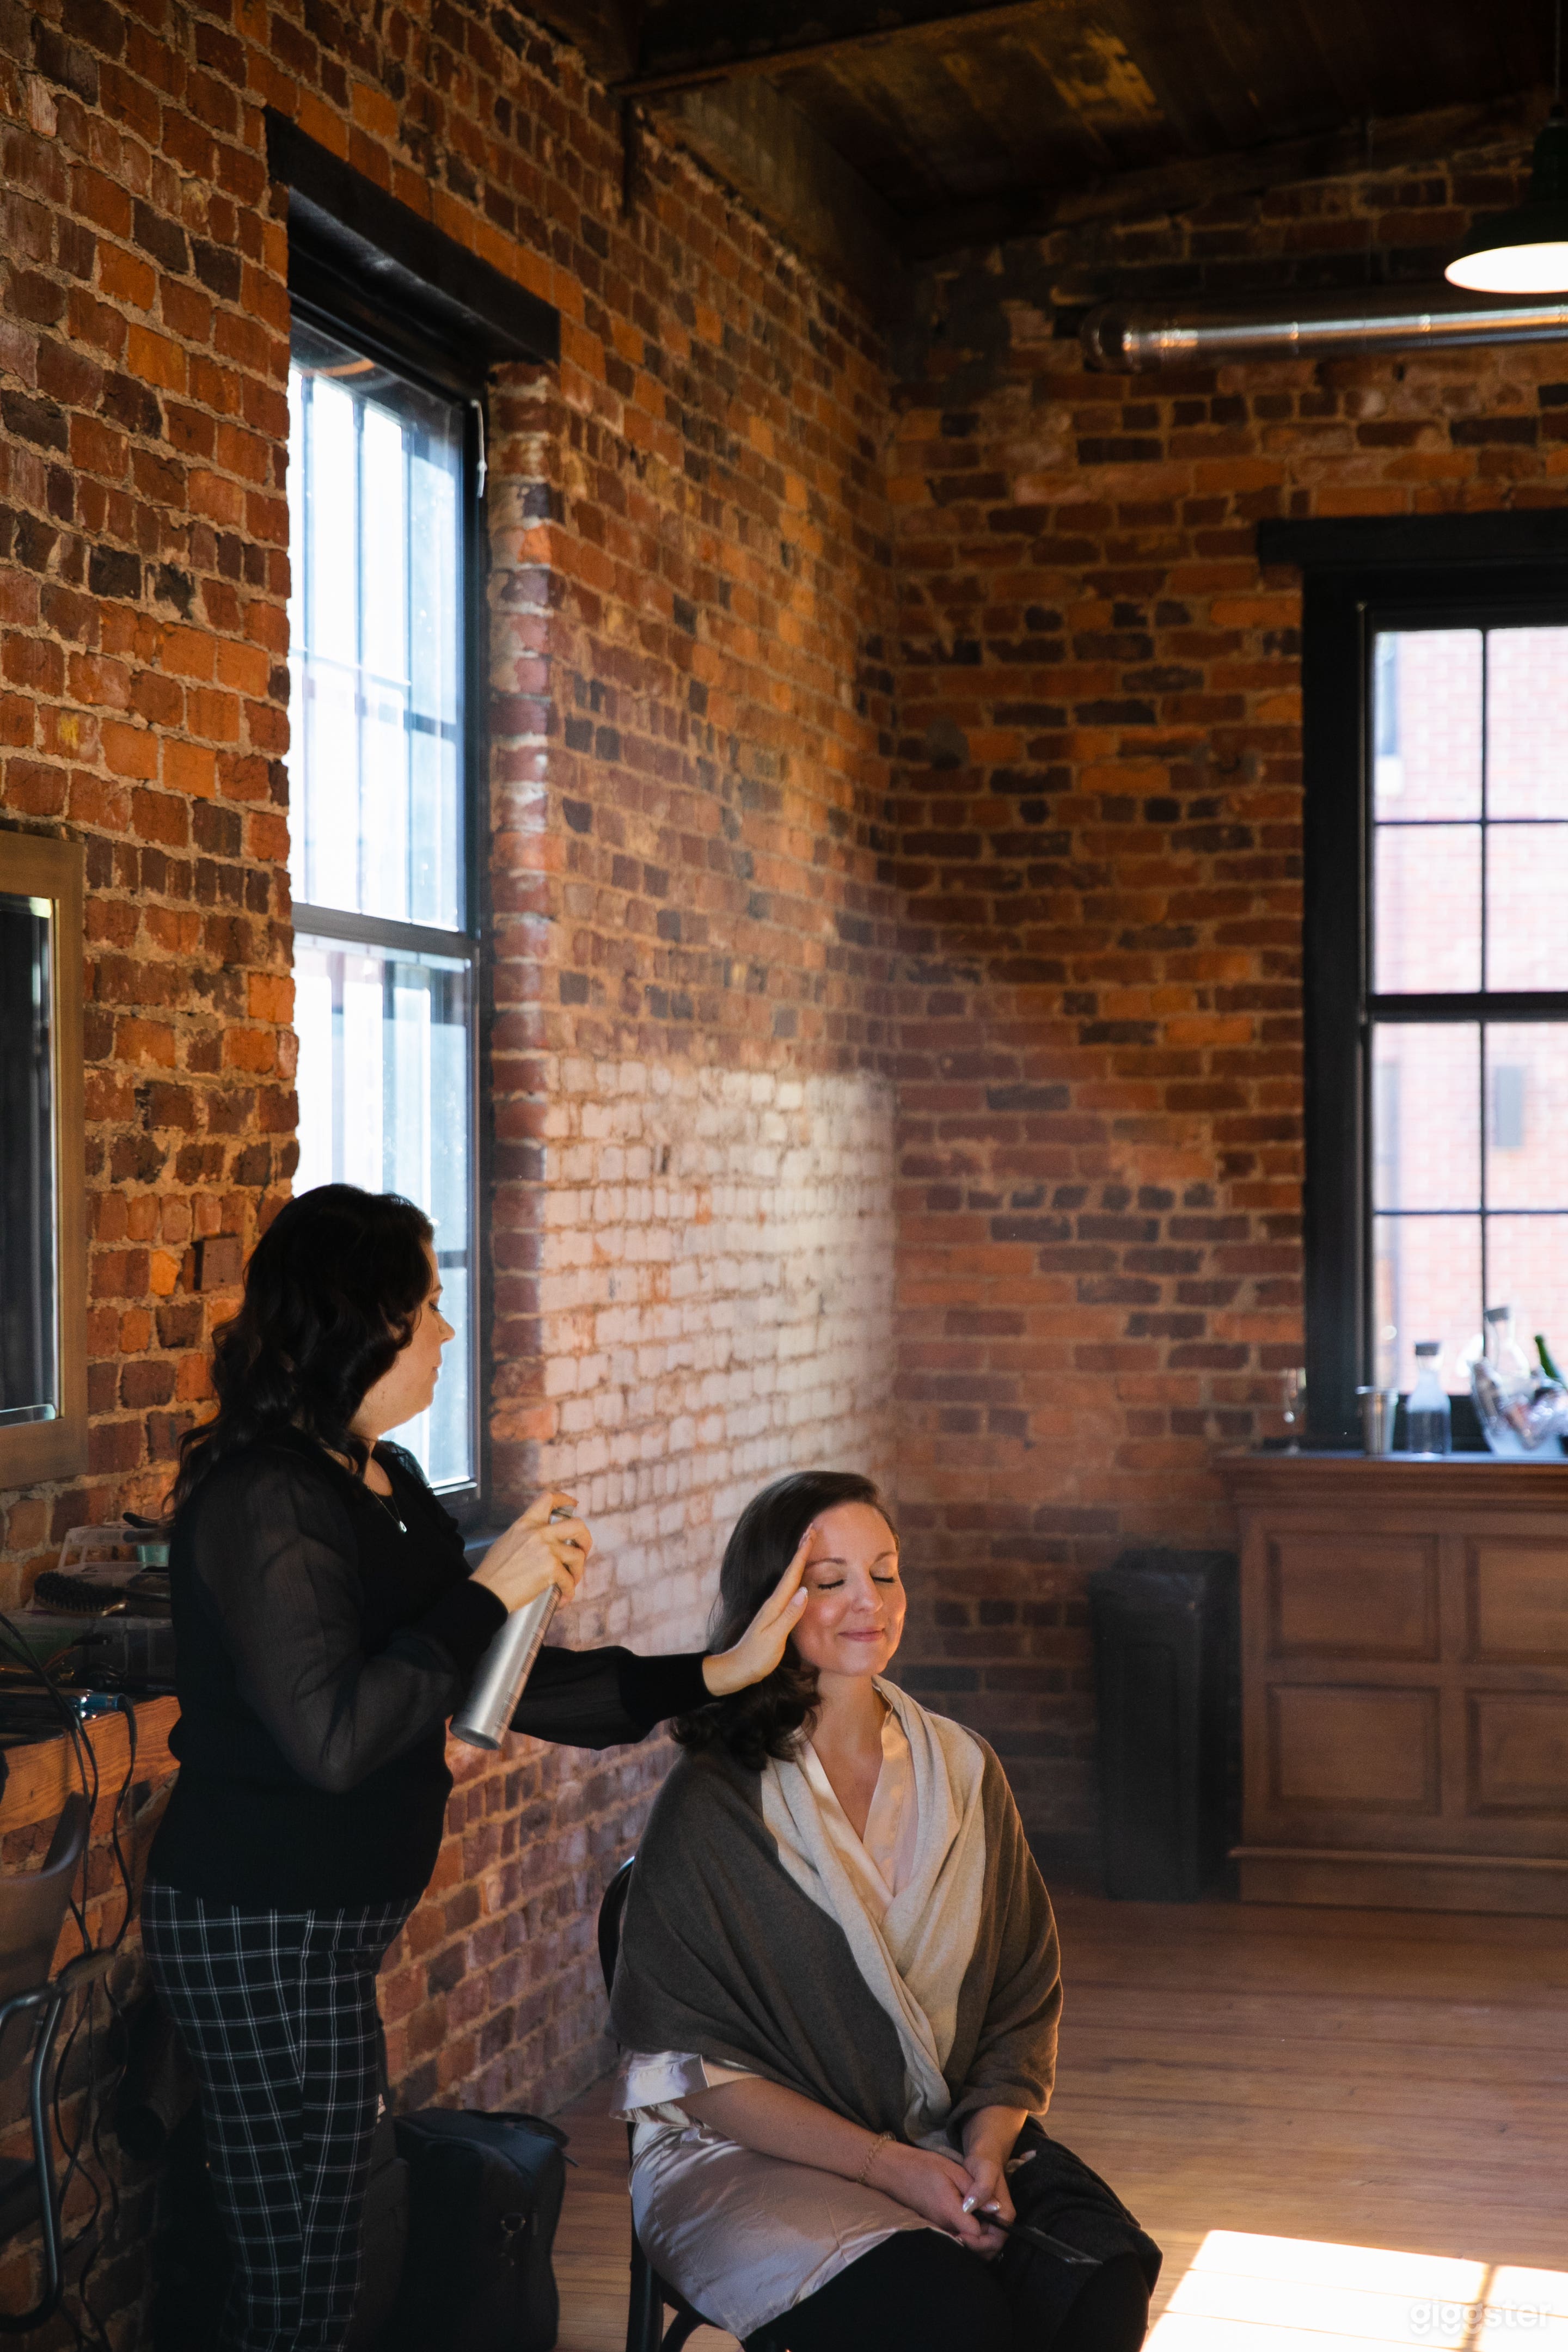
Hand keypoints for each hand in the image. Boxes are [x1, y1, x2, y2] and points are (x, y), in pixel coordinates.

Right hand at [472, 1491, 590, 1614]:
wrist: (488, 1591)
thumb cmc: (493, 1571)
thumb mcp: (508, 1540)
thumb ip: (526, 1535)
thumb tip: (541, 1540)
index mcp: (526, 1523)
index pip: (548, 1500)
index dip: (565, 1500)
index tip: (573, 1505)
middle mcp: (538, 1533)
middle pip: (576, 1526)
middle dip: (585, 1539)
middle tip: (582, 1550)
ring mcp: (546, 1551)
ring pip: (578, 1556)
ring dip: (578, 1571)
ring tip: (571, 1580)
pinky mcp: (550, 1570)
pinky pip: (569, 1580)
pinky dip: (569, 1591)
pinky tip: (564, 1597)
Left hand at [700, 1529, 811, 1695]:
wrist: (736, 1670)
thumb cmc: (756, 1658)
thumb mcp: (774, 1638)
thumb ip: (789, 1616)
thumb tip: (804, 1592)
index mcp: (774, 1605)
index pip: (793, 1575)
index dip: (802, 1554)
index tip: (811, 1533)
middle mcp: (773, 1603)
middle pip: (791, 1572)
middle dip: (802, 1551)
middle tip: (812, 1530)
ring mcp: (772, 1609)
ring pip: (790, 1579)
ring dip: (799, 1561)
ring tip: (807, 1546)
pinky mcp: (773, 1617)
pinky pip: (788, 1591)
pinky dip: (795, 1579)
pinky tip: (798, 1579)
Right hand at [870, 2142, 1000, 2253]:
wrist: (896, 2170)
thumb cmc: (925, 2166)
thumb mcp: (954, 2171)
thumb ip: (976, 2191)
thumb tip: (997, 2209)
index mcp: (950, 2212)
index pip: (979, 2236)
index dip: (993, 2231)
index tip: (997, 2218)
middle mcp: (944, 2227)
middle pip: (974, 2248)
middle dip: (990, 2241)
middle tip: (996, 2221)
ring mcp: (939, 2230)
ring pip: (966, 2247)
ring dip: (980, 2240)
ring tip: (987, 2220)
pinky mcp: (935, 2228)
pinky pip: (957, 2241)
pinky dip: (969, 2237)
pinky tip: (973, 2222)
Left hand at [958, 2149, 1014, 2253]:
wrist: (982, 2157)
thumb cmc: (985, 2163)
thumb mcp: (984, 2171)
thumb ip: (981, 2189)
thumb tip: (969, 2208)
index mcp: (1005, 2214)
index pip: (996, 2241)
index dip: (979, 2244)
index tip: (960, 2236)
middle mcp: (1001, 2222)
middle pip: (990, 2248)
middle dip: (973, 2248)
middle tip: (953, 2239)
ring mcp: (992, 2222)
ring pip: (983, 2246)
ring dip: (969, 2246)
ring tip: (951, 2236)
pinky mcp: (983, 2221)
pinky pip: (976, 2237)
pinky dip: (967, 2238)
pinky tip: (953, 2231)